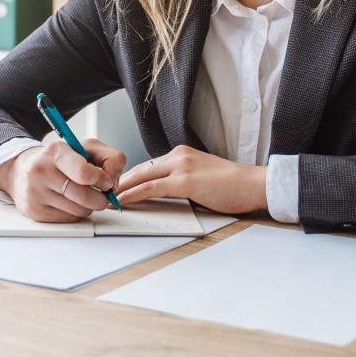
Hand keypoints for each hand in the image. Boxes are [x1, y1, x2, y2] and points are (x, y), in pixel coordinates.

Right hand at [0, 139, 126, 222]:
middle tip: (100, 193)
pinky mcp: (34, 211)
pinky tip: (67, 201)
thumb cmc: (58, 160)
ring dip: (88, 206)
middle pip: (85, 197)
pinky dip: (74, 212)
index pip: (84, 173)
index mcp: (55, 152)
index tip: (106, 181)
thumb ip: (110, 158)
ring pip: (80, 210)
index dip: (102, 180)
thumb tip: (115, 182)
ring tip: (80, 194)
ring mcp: (35, 193)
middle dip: (100, 198)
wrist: (21, 170)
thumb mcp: (85, 148)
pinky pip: (69, 219)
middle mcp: (40, 171)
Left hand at [116, 145, 266, 214]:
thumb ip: (182, 180)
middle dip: (119, 182)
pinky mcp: (184, 181)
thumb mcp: (202, 177)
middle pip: (140, 169)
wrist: (253, 184)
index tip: (116, 187)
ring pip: (141, 177)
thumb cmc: (233, 186)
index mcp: (182, 154)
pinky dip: (132, 195)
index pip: (148, 165)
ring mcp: (180, 167)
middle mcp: (178, 156)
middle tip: (102, 193)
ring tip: (106, 199)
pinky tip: (122, 202)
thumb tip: (164, 193)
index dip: (130, 177)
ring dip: (121, 189)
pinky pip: (150, 188)